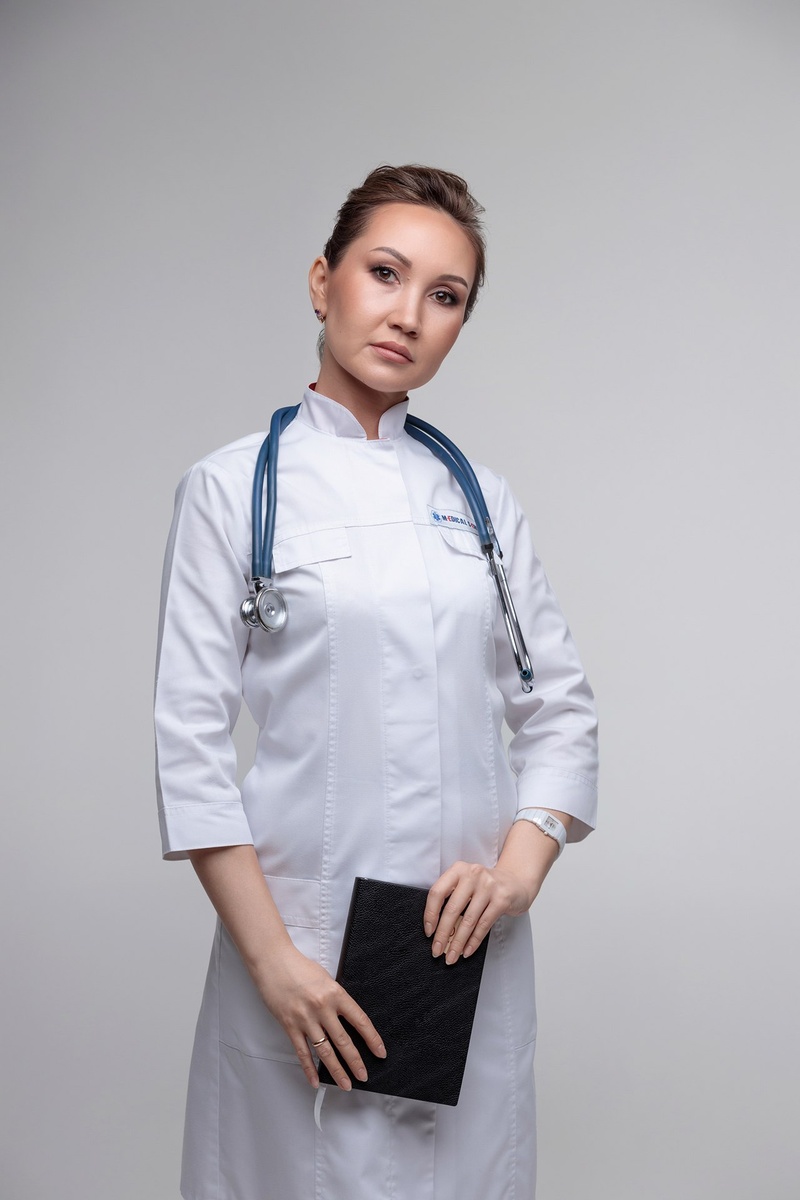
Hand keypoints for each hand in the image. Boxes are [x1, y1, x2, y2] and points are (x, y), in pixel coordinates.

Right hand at [253, 942, 386, 1090]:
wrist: (273, 962)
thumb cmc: (299, 967)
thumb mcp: (325, 979)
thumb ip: (336, 998)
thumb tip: (345, 1017)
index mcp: (335, 993)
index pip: (360, 1021)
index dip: (372, 1039)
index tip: (380, 1052)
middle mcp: (322, 1008)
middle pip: (343, 1041)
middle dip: (355, 1061)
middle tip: (363, 1075)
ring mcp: (305, 1019)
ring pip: (325, 1051)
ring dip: (336, 1070)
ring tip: (346, 1083)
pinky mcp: (290, 1026)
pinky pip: (302, 1052)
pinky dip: (309, 1069)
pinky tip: (315, 1080)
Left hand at [424, 861, 535, 965]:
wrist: (516, 883)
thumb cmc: (485, 887)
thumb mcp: (466, 885)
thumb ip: (452, 899)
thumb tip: (436, 930)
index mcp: (458, 870)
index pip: (437, 892)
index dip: (430, 914)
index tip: (428, 932)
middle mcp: (472, 874)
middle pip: (452, 909)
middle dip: (442, 934)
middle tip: (437, 950)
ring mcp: (488, 886)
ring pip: (468, 920)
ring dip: (458, 942)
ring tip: (451, 956)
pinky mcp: (502, 899)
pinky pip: (484, 925)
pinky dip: (474, 941)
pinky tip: (467, 950)